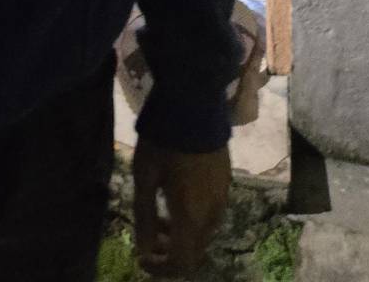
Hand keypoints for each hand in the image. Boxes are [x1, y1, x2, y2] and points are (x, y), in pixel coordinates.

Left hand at [131, 140, 229, 276]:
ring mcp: (223, 198)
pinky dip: (193, 220)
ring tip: (159, 215)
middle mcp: (212, 214)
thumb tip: (143, 249)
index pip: (182, 263)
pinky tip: (177, 198)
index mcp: (191, 216)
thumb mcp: (145, 176)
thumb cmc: (163, 140)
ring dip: (181, 235)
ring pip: (203, 234)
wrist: (194, 103)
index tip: (142, 259)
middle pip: (194, 252)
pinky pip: (210, 216)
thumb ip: (144, 216)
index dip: (161, 269)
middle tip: (149, 235)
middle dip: (170, 252)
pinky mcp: (226, 183)